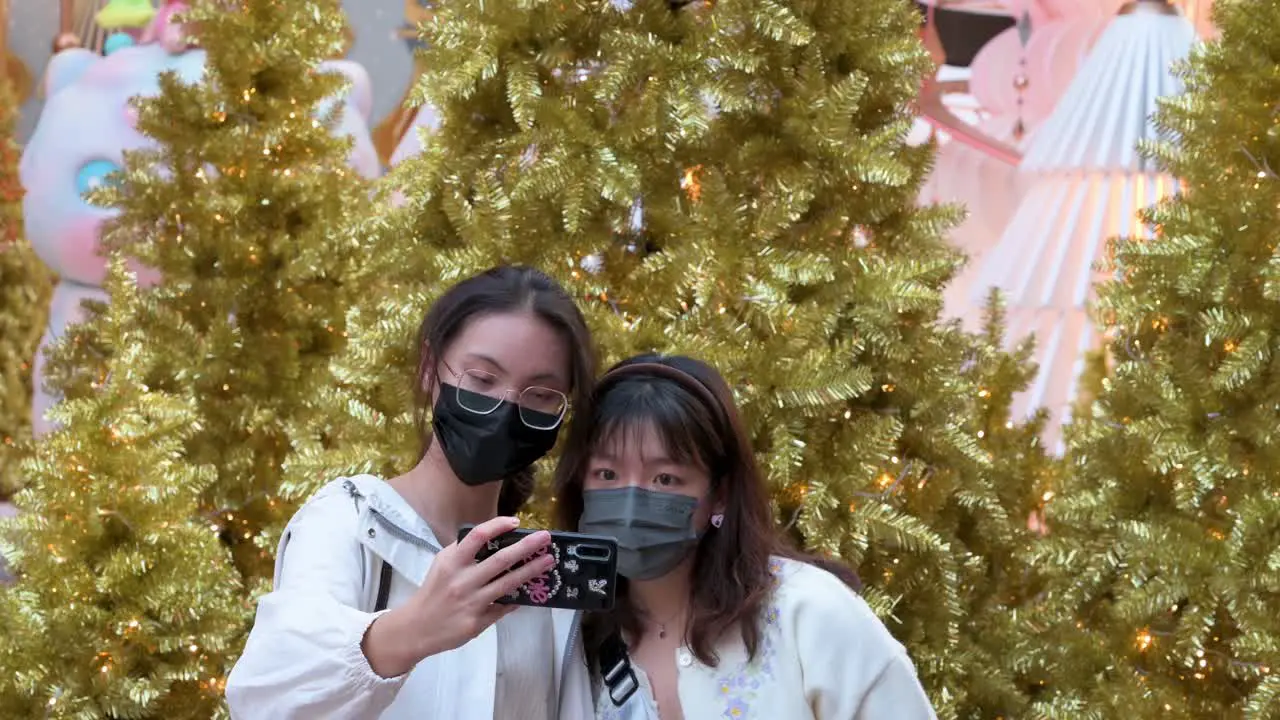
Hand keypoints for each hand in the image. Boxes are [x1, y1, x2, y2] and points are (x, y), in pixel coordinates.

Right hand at [362, 516, 552, 676]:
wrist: (416, 628)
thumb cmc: (434, 591)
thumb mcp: (442, 564)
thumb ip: (464, 552)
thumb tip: (495, 538)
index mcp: (451, 562)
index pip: (477, 536)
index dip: (498, 526)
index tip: (516, 521)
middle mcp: (462, 580)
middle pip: (500, 559)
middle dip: (526, 547)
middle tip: (545, 538)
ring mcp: (471, 602)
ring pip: (508, 583)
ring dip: (531, 571)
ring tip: (547, 561)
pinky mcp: (477, 622)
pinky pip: (503, 607)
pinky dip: (517, 599)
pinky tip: (531, 592)